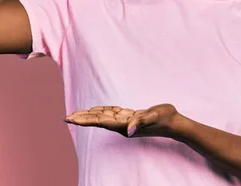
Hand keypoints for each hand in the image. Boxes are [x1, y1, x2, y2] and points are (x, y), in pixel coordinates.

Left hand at [64, 103, 184, 138]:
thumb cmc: (165, 118)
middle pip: (98, 120)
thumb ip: (141, 121)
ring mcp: (126, 121)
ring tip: (76, 115)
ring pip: (103, 117)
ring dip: (89, 116)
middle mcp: (123, 124)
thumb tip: (129, 130)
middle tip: (66, 118)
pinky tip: (96, 109)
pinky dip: (101, 111)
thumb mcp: (155, 116)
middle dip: (82, 119)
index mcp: (125, 124)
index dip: (84, 120)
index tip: (70, 120)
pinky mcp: (130, 117)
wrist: (174, 123)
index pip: (100, 122)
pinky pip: (112, 113)